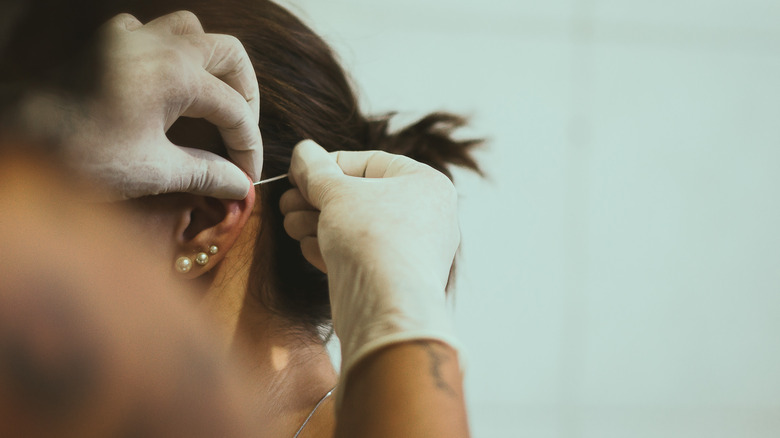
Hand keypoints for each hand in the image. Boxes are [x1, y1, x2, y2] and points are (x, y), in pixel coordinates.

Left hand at [24, 11, 262, 199]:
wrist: (14, 136)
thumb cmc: (80, 155)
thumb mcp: (152, 171)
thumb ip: (205, 173)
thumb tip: (240, 187)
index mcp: (176, 73)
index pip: (233, 109)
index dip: (247, 146)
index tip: (246, 177)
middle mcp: (158, 44)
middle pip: (228, 54)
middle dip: (244, 92)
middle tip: (241, 130)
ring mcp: (129, 37)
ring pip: (191, 30)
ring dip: (211, 62)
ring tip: (212, 100)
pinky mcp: (105, 43)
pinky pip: (149, 30)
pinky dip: (167, 51)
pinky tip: (163, 80)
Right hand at [280, 140, 461, 398]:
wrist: (386, 308)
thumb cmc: (372, 239)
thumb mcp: (336, 192)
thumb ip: (316, 169)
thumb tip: (303, 152)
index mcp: (425, 183)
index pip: (369, 162)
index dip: (328, 166)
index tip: (297, 175)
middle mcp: (426, 215)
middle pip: (360, 196)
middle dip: (317, 199)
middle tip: (286, 204)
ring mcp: (412, 250)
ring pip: (357, 227)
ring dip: (318, 223)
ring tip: (290, 224)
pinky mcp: (395, 280)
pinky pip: (361, 255)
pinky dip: (332, 249)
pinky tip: (307, 247)